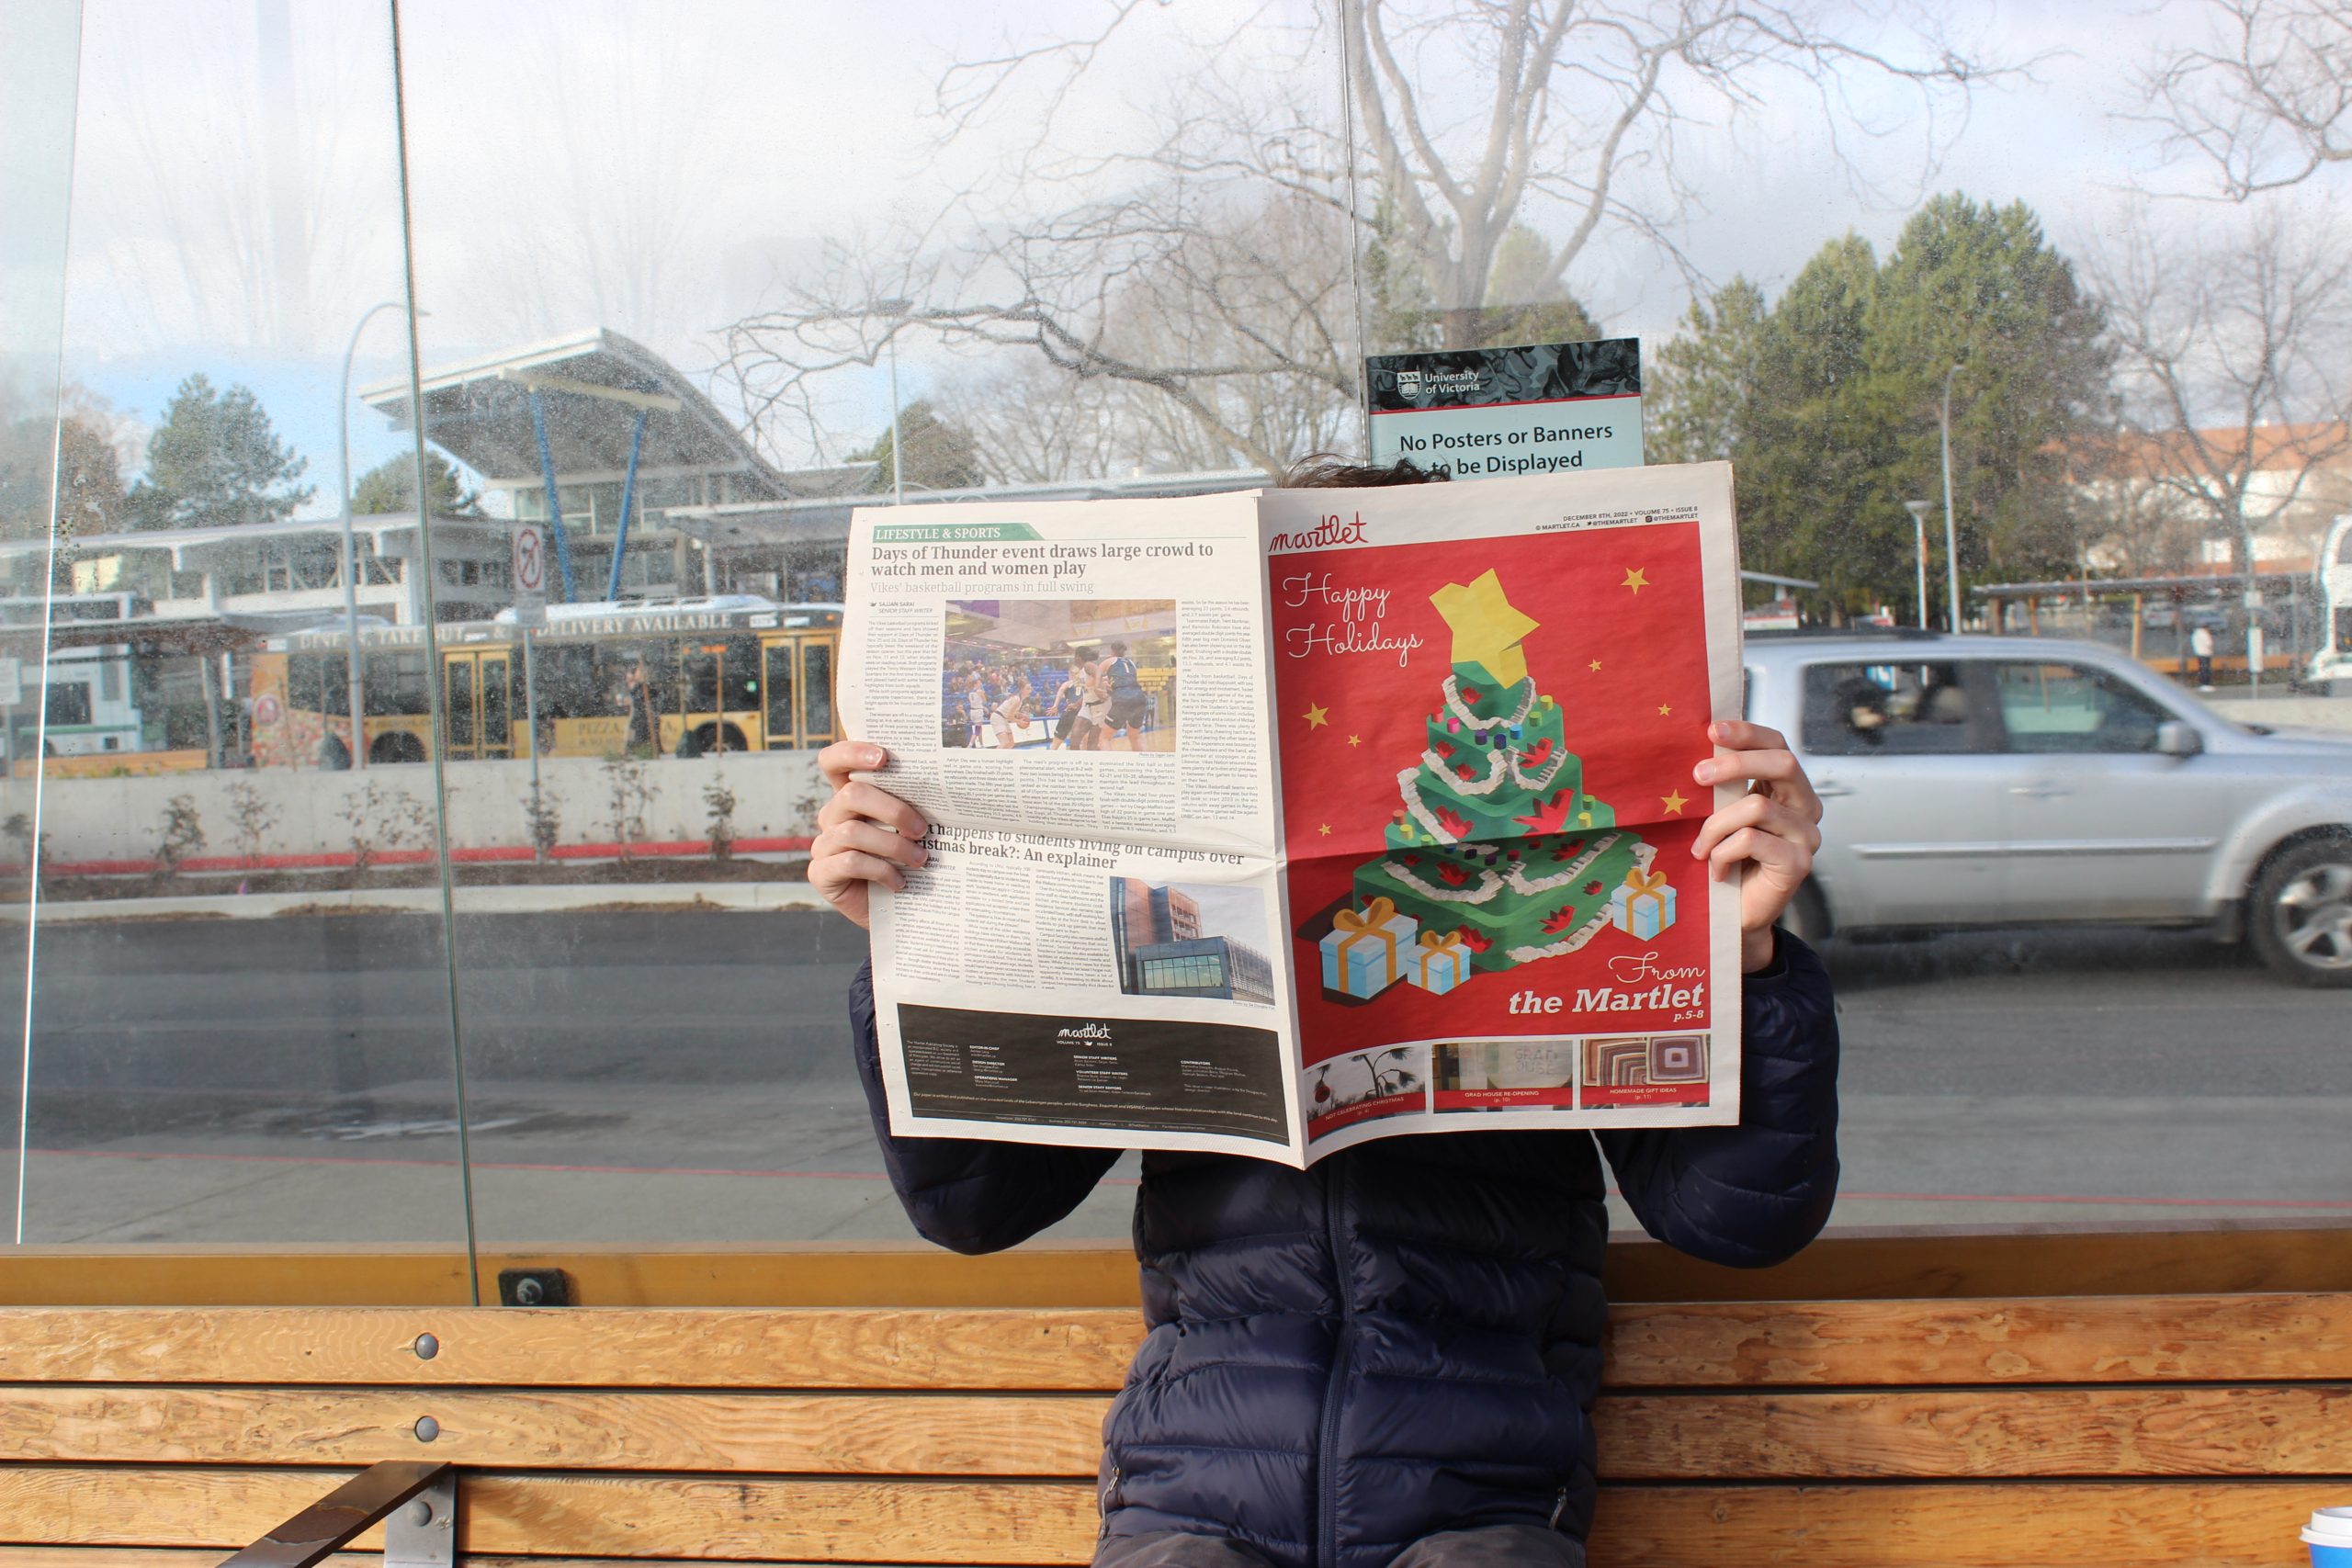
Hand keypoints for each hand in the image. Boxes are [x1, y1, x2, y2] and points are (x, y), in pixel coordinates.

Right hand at [811, 741, 929, 930]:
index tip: (884, 757)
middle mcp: (832, 815)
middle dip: (894, 810)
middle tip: (923, 829)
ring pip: (853, 832)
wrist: (900, 911)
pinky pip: (849, 862)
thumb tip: (945, 787)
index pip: (835, 761)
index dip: (852, 752)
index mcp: (851, 796)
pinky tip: (900, 882)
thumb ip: (913, 806)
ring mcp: (823, 844)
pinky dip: (881, 871)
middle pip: (852, 794)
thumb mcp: (912, 830)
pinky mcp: (821, 873)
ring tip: (920, 860)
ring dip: (893, 846)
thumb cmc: (909, 862)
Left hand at [1689, 720, 1822, 972]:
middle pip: (1783, 763)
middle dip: (1735, 764)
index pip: (1778, 745)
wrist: (1736, 916)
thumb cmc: (1726, 860)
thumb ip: (1723, 787)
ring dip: (1716, 825)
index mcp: (1788, 788)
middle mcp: (1806, 807)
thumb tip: (1696, 753)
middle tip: (1696, 776)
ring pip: (1757, 807)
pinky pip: (1752, 841)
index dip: (1748, 732)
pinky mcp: (1799, 863)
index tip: (1712, 730)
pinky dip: (1723, 853)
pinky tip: (1717, 870)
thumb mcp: (1724, 815)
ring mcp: (1806, 835)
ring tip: (1700, 848)